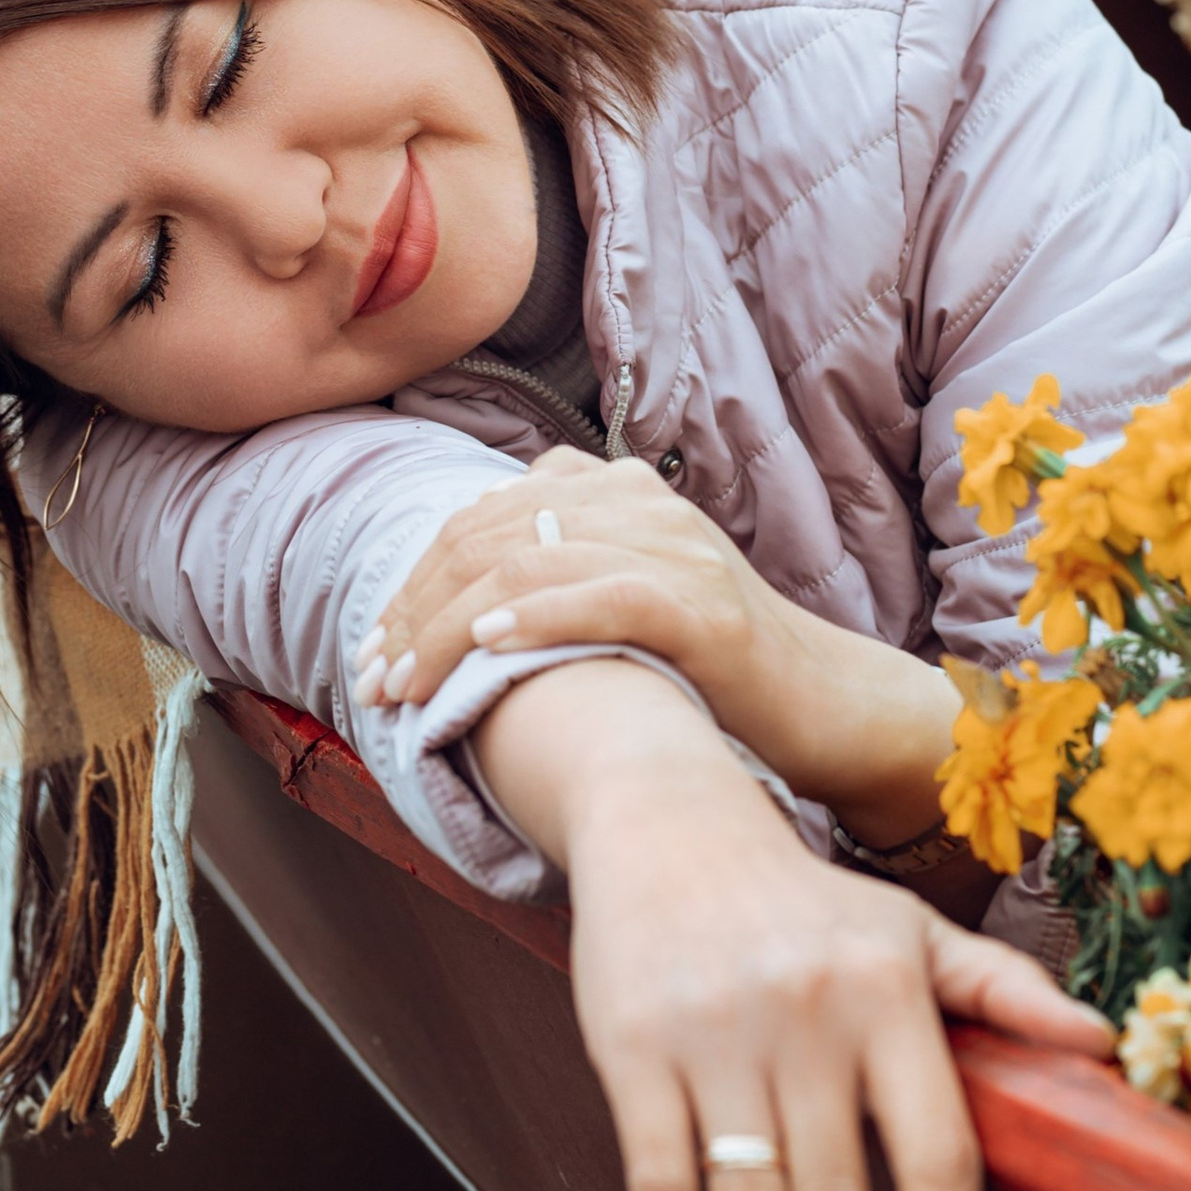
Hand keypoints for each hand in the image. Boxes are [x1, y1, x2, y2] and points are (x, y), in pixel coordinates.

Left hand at [364, 450, 776, 731]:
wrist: (818, 700)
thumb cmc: (705, 663)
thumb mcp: (622, 592)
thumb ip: (555, 566)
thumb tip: (460, 586)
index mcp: (612, 489)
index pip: (482, 518)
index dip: (416, 582)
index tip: (373, 647)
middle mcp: (639, 503)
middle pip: (492, 538)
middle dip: (418, 610)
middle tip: (372, 677)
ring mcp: (673, 549)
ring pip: (529, 566)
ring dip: (450, 628)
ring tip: (406, 682)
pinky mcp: (700, 606)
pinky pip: (600, 596)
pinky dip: (534, 618)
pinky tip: (487, 647)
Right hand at [474, 661, 1115, 1190]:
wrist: (668, 818)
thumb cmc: (806, 900)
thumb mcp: (911, 929)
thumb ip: (1005, 991)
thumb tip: (1106, 1050)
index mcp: (889, 993)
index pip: (938, 1155)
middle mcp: (808, 1015)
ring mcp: (717, 1035)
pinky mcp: (634, 1048)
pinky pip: (659, 1182)